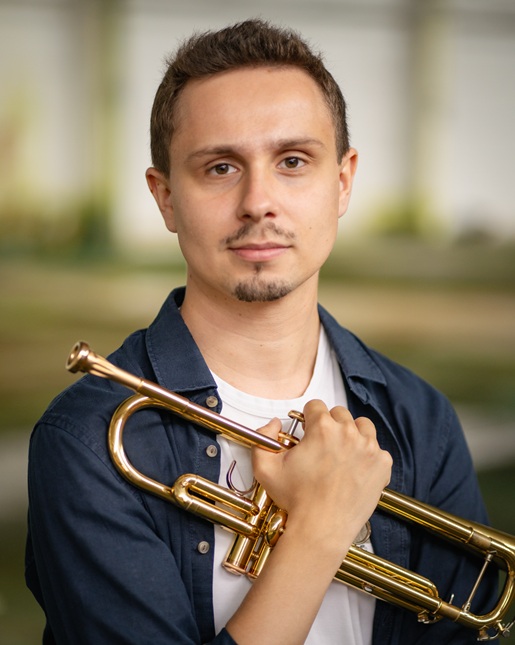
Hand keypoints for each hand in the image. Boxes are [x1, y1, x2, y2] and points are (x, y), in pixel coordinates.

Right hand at [252, 399, 391, 551]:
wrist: (321, 529)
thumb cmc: (296, 499)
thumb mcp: (265, 467)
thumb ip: (263, 437)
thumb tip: (274, 424)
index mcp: (322, 428)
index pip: (316, 405)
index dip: (309, 417)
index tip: (308, 430)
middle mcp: (348, 433)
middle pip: (340, 413)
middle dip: (329, 425)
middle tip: (322, 445)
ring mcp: (369, 448)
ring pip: (362, 426)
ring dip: (352, 433)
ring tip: (341, 451)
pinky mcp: (382, 464)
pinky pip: (377, 449)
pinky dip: (368, 455)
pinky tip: (355, 468)